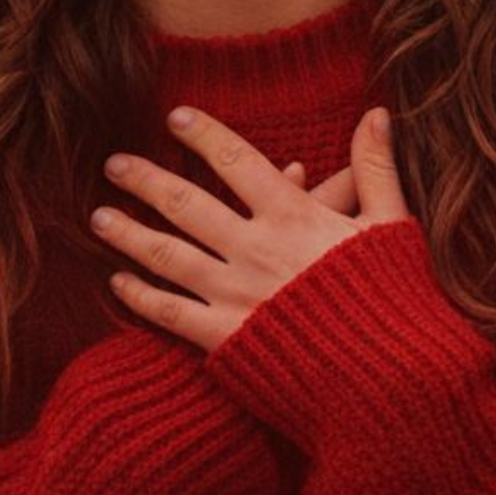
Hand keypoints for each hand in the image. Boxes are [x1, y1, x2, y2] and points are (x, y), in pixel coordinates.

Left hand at [90, 106, 408, 350]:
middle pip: (186, 203)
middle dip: (145, 180)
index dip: (204, 134)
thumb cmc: (396, 300)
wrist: (392, 381)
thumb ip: (375, 168)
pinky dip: (141, 297)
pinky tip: (118, 283)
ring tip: (98, 216)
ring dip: (128, 233)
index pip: (237, 160)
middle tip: (113, 163)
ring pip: (166, 255)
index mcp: (294, 216)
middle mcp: (255, 249)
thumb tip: (378, 113)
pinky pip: (172, 313)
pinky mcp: (227, 341)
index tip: (175, 117)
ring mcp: (236, 295)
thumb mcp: (391, 225)